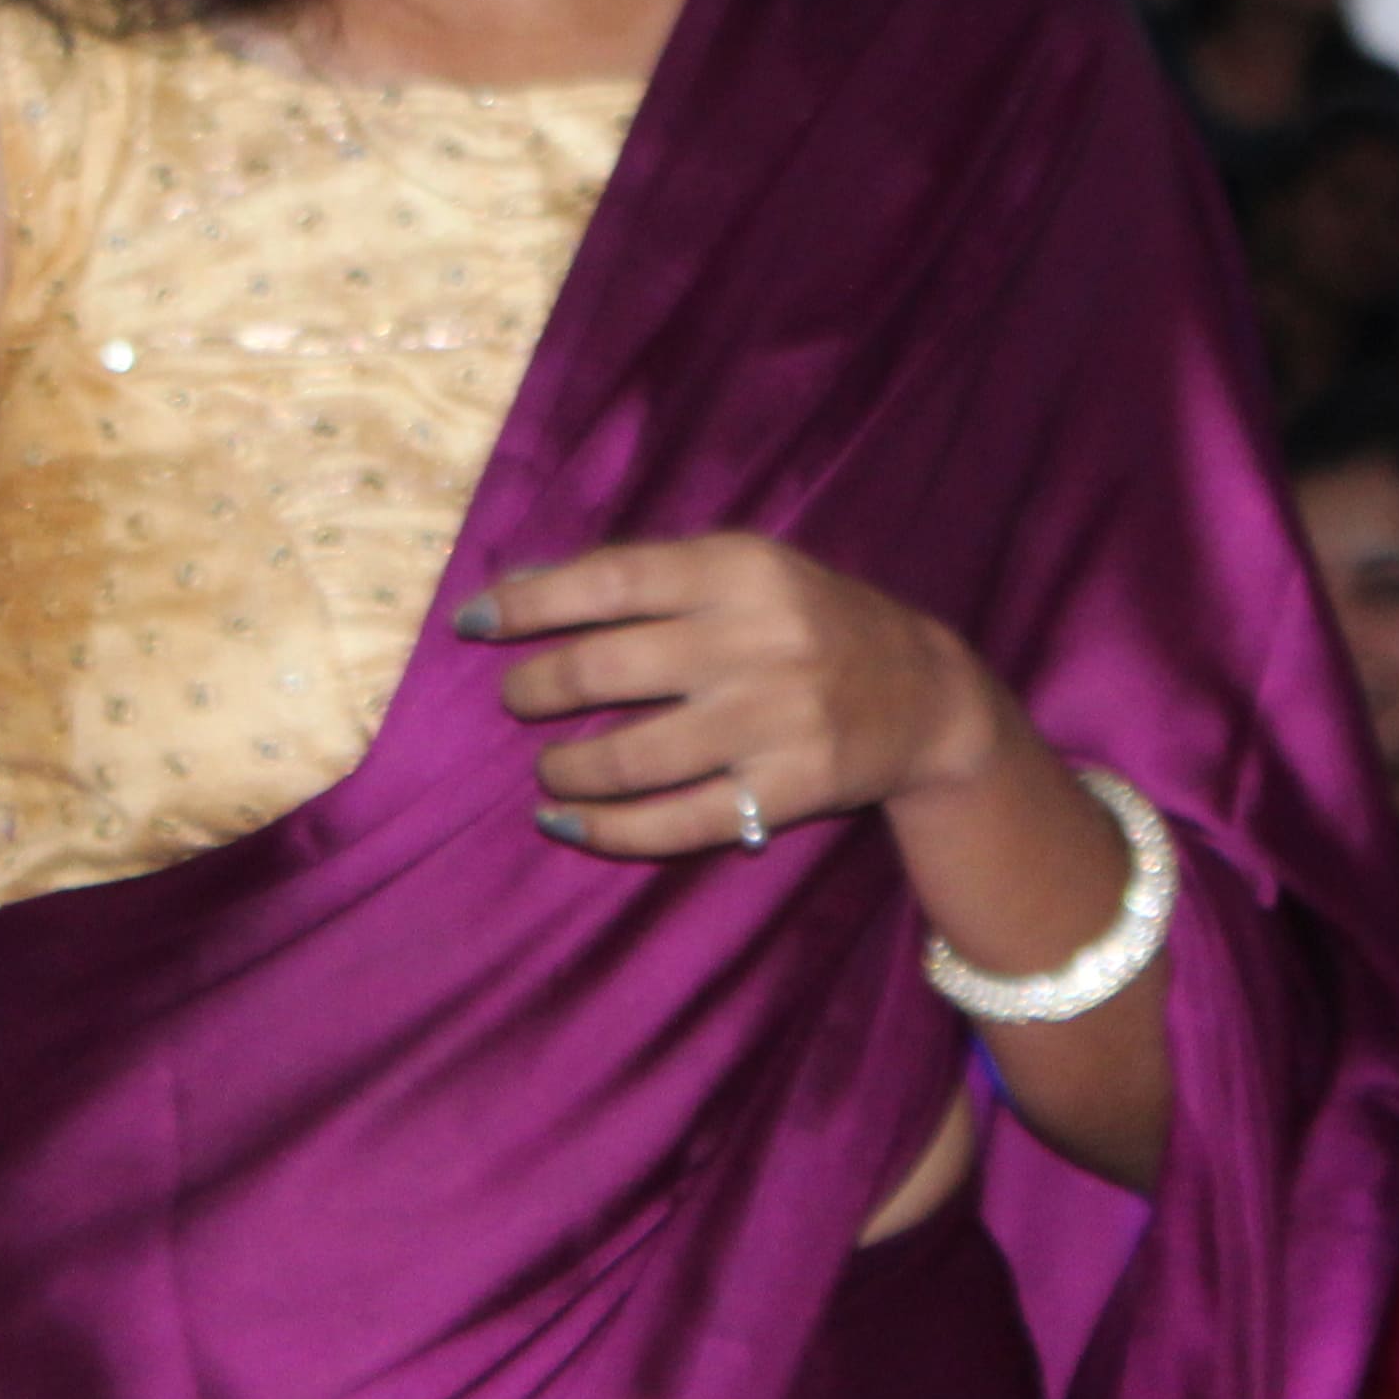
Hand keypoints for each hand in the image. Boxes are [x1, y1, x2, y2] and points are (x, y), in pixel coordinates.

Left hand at [471, 537, 995, 856]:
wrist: (925, 695)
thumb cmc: (808, 622)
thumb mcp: (745, 570)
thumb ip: (647, 576)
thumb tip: (519, 586)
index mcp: (742, 568)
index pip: (610, 580)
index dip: (530, 602)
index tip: (474, 621)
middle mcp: (757, 641)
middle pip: (606, 669)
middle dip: (536, 689)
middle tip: (517, 699)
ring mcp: (774, 723)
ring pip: (631, 758)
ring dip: (566, 767)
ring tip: (549, 768)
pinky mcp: (787, 793)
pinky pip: (674, 825)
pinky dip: (606, 830)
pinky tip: (568, 822)